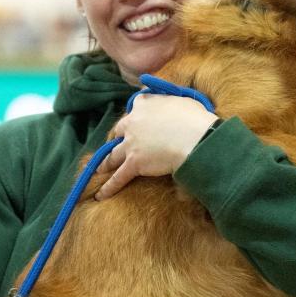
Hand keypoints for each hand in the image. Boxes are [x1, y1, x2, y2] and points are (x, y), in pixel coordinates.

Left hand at [93, 94, 217, 200]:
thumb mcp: (182, 101)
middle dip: (119, 138)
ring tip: (100, 169)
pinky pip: (118, 177)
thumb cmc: (195, 119)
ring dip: (106, 163)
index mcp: (145, 105)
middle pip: (120, 130)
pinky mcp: (134, 163)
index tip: (139, 116)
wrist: (195, 137)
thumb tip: (174, 108)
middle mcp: (133, 122)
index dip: (138, 112)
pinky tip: (100, 195)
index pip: (137, 105)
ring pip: (113, 155)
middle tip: (119, 145)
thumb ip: (172, 103)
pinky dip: (109, 187)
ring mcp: (131, 144)